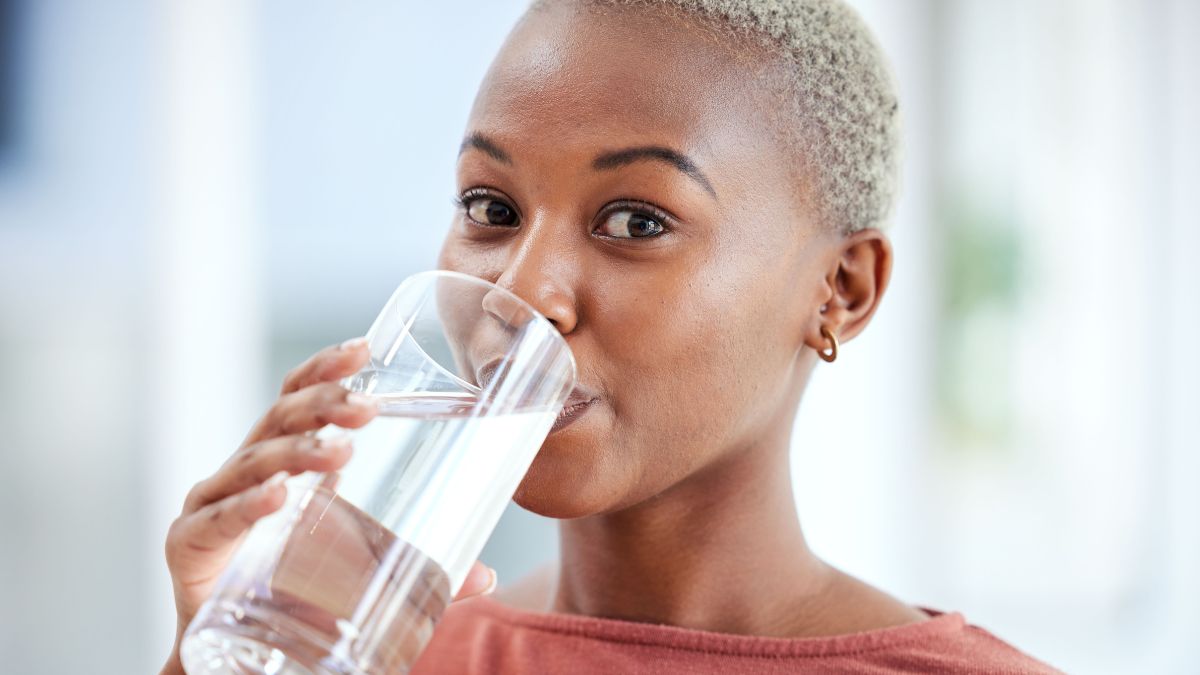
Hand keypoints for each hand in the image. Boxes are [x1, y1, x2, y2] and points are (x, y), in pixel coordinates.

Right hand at [160, 338, 496, 674]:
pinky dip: (247, 506)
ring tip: (340, 453)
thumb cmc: (298, 593)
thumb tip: (486, 575)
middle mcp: (245, 471)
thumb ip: (421, 571)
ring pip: (252, 460)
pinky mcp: (189, 546)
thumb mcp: (364, 573)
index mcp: (285, 462)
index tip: (365, 349)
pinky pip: (216, 519)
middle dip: (322, 403)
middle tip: (366, 407)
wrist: (241, 656)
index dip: (326, 369)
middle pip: (278, 417)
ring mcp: (213, 504)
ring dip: (296, 451)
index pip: (299, 397)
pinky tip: (278, 497)